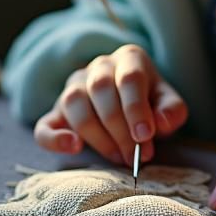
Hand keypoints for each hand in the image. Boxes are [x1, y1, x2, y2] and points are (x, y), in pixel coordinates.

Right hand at [33, 44, 188, 165]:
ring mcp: (73, 87)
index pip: (129, 78)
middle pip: (100, 89)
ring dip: (97, 136)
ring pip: (74, 103)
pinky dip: (54, 139)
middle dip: (119, 128)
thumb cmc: (151, 104)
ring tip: (118, 157)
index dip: (136, 108)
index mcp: (129, 58)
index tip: (145, 136)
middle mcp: (98, 67)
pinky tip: (74, 148)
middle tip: (135, 156)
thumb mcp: (168, 104)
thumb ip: (172, 111)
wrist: (132, 106)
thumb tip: (159, 124)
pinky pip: (44, 126)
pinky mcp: (55, 113)